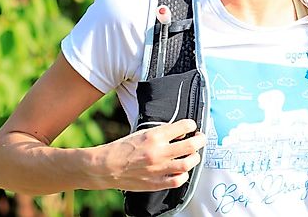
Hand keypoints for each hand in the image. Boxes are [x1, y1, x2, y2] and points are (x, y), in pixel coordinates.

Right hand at [90, 118, 206, 190]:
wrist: (106, 167)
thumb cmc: (122, 149)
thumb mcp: (142, 133)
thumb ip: (161, 133)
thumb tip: (179, 133)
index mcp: (155, 136)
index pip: (184, 126)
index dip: (191, 124)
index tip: (192, 126)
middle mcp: (159, 152)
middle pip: (191, 145)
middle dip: (200, 140)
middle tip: (200, 138)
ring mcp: (159, 169)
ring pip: (188, 163)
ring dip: (194, 158)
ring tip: (193, 155)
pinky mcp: (156, 183)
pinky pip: (178, 180)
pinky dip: (184, 175)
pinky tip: (182, 171)